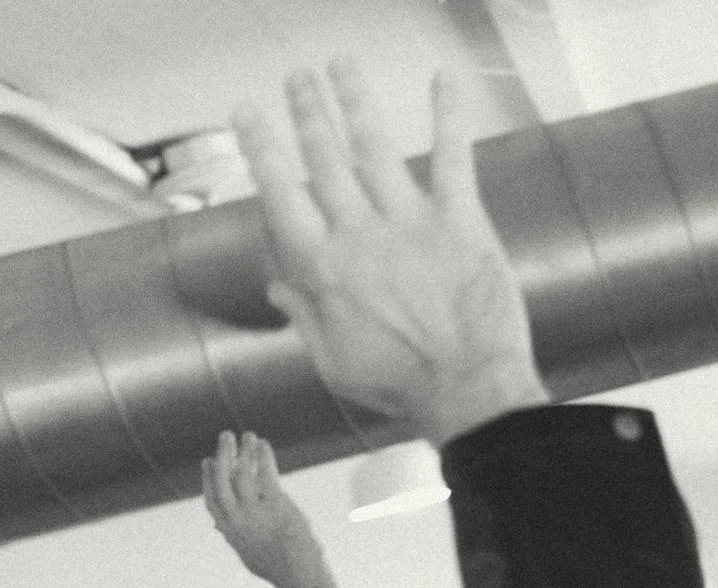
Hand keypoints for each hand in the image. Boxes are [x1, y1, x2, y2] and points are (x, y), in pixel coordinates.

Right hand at [201, 431, 318, 585]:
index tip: (207, 461)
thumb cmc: (277, 568)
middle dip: (222, 455)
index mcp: (229, 529)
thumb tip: (220, 528)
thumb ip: (234, 537)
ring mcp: (254, 510)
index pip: (211, 497)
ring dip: (244, 450)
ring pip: (243, 472)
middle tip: (225, 437)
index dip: (208, 477)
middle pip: (223, 479)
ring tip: (247, 435)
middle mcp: (236, 517)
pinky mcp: (274, 504)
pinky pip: (266, 473)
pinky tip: (263, 445)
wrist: (298, 575)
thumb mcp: (247, 555)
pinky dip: (263, 456)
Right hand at [233, 59, 545, 446]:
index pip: (281, 193)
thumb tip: (277, 287)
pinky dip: (449, 118)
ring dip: (355, 102)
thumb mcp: (333, 362)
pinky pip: (453, 160)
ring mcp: (411, 224)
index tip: (246, 115)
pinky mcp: (460, 224)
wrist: (470, 392)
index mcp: (323, 267)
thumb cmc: (402, 386)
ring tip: (340, 65)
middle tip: (297, 78)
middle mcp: (360, 235)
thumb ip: (304, 317)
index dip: (261, 149)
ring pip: (374, 149)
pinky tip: (443, 81)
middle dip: (308, 112)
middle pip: (324, 160)